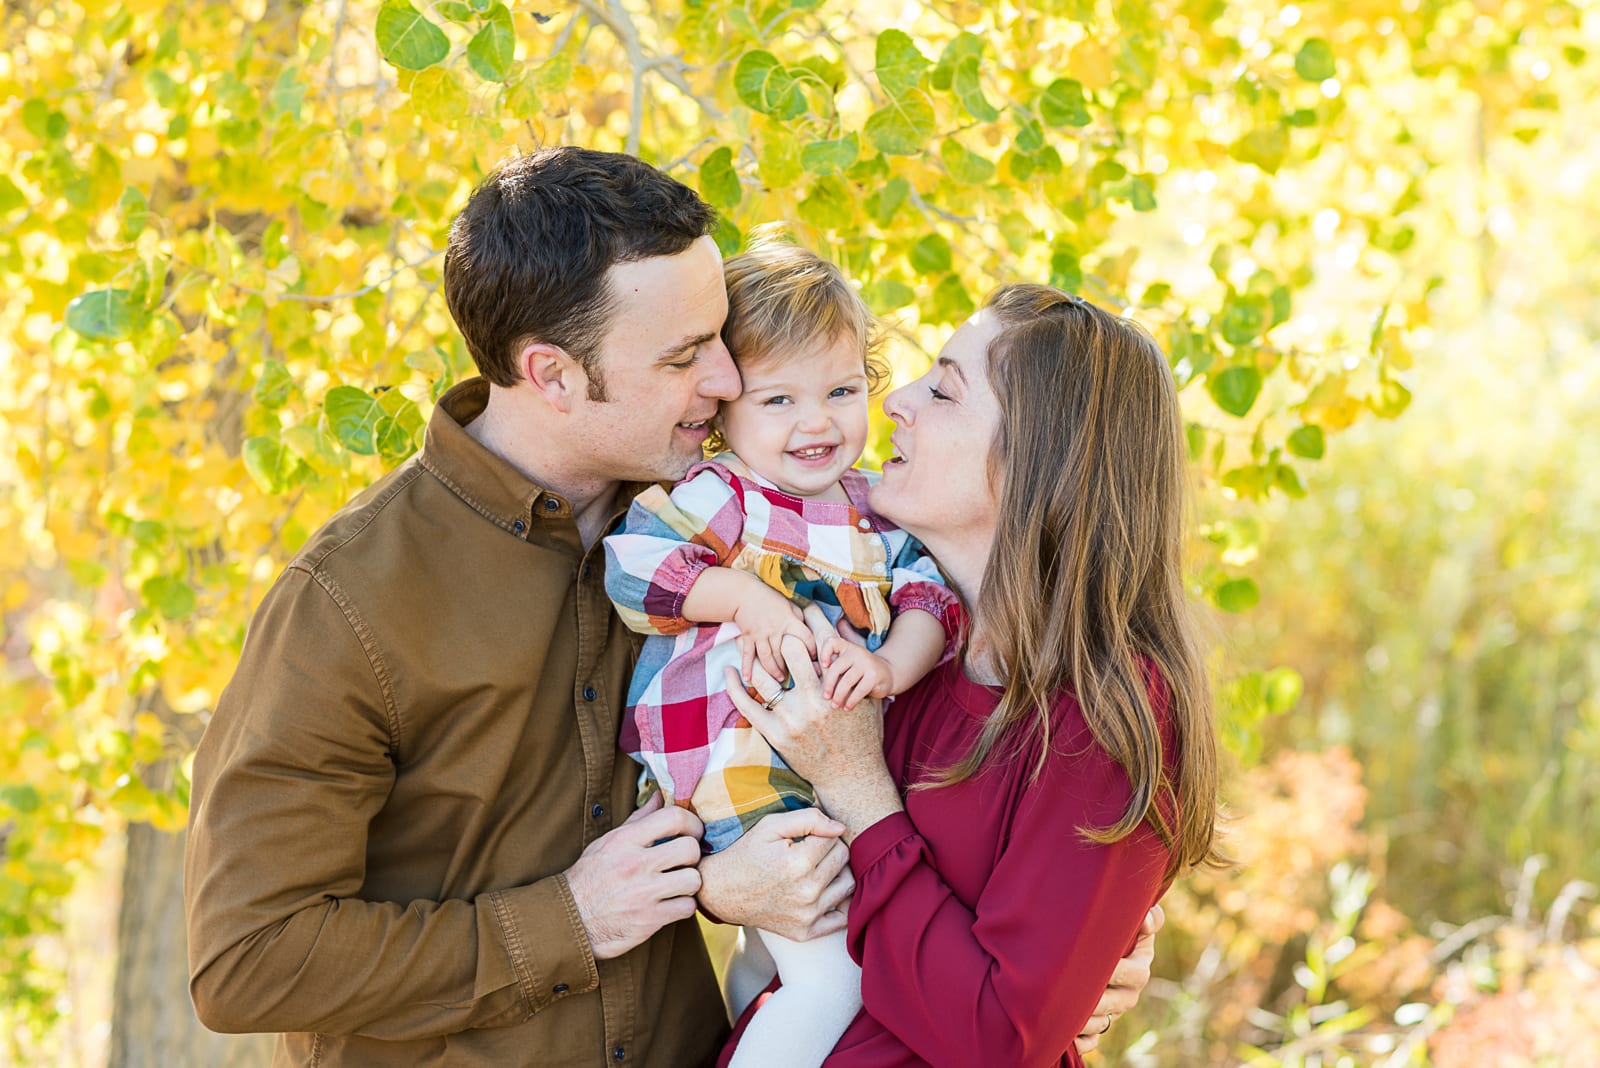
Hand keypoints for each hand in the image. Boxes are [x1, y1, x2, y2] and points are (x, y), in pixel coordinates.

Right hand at [564, 793, 704, 959]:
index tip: (693, 831)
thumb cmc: (590, 878)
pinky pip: (687, 907)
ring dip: (689, 883)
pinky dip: (683, 906)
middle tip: (684, 861)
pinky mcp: (650, 920)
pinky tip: (671, 903)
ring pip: (693, 880)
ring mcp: (644, 893)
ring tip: (677, 884)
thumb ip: (638, 820)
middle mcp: (635, 864)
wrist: (570, 920)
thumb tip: (660, 796)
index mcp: (625, 840)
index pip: (673, 817)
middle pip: (690, 849)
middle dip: (693, 855)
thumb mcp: (608, 842)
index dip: (692, 823)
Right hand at [697, 809, 853, 940]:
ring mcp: (807, 915)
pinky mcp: (805, 932)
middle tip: (808, 851)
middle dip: (829, 849)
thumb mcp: (770, 825)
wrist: (721, 892)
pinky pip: (842, 917)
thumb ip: (809, 818)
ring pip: (847, 884)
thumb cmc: (747, 853)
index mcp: (797, 863)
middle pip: (843, 859)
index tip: (803, 837)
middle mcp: (806, 892)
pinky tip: (821, 891)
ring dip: (835, 873)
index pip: (834, 838)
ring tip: (814, 868)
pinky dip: (837, 902)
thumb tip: (841, 827)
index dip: (819, 833)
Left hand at [725, 637, 901, 839]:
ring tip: (743, 642)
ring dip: (754, 656)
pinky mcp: (777, 735)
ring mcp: (794, 718)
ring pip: (765, 676)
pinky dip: (735, 687)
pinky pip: (749, 706)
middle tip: (771, 624)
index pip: (821, 638)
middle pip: (790, 649)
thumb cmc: (862, 735)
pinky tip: (730, 672)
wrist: (852, 777)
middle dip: (781, 634)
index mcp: (838, 685)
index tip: (801, 608)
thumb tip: (843, 628)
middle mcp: (815, 697)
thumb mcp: (868, 698)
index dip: (811, 618)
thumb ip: (854, 668)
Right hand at [732, 585, 816, 683]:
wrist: (743, 594)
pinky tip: (748, 679)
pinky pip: (748, 655)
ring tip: (780, 679)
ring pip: (768, 657)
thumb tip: (808, 631)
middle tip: (798, 677)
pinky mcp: (748, 638)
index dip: (812, 649)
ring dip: (774, 670)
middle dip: (792, 666)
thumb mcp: (789, 603)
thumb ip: (799, 617)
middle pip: (785, 653)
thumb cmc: (769, 598)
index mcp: (789, 620)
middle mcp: (775, 629)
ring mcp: (760, 635)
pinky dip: (747, 667)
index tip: (815, 658)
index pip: (805, 637)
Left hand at [820, 639, 894, 708]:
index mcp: (848, 647)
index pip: (832, 642)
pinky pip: (858, 691)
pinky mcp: (874, 676)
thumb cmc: (862, 672)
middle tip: (826, 697)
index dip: (824, 653)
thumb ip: (834, 667)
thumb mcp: (849, 665)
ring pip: (846, 681)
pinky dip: (851, 701)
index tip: (824, 666)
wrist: (889, 674)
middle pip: (836, 668)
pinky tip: (847, 707)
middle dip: (829, 685)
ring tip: (835, 705)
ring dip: (839, 696)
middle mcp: (857, 652)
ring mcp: (866, 663)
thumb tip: (813, 671)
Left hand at [1074, 903, 1163, 1053]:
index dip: (1111, 968)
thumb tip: (1146, 921)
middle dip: (1085, 993)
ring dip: (1077, 1016)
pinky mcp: (1100, 1029)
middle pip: (1107, 1001)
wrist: (1104, 953)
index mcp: (1139, 971)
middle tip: (1062, 981)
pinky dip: (1077, 1040)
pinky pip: (1091, 1042)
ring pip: (1097, 1023)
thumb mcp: (1137, 923)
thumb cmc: (1120, 933)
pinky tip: (1062, 1031)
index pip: (1129, 973)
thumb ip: (1151, 918)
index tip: (1089, 958)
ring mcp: (1114, 1014)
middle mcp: (1128, 996)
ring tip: (1055, 1003)